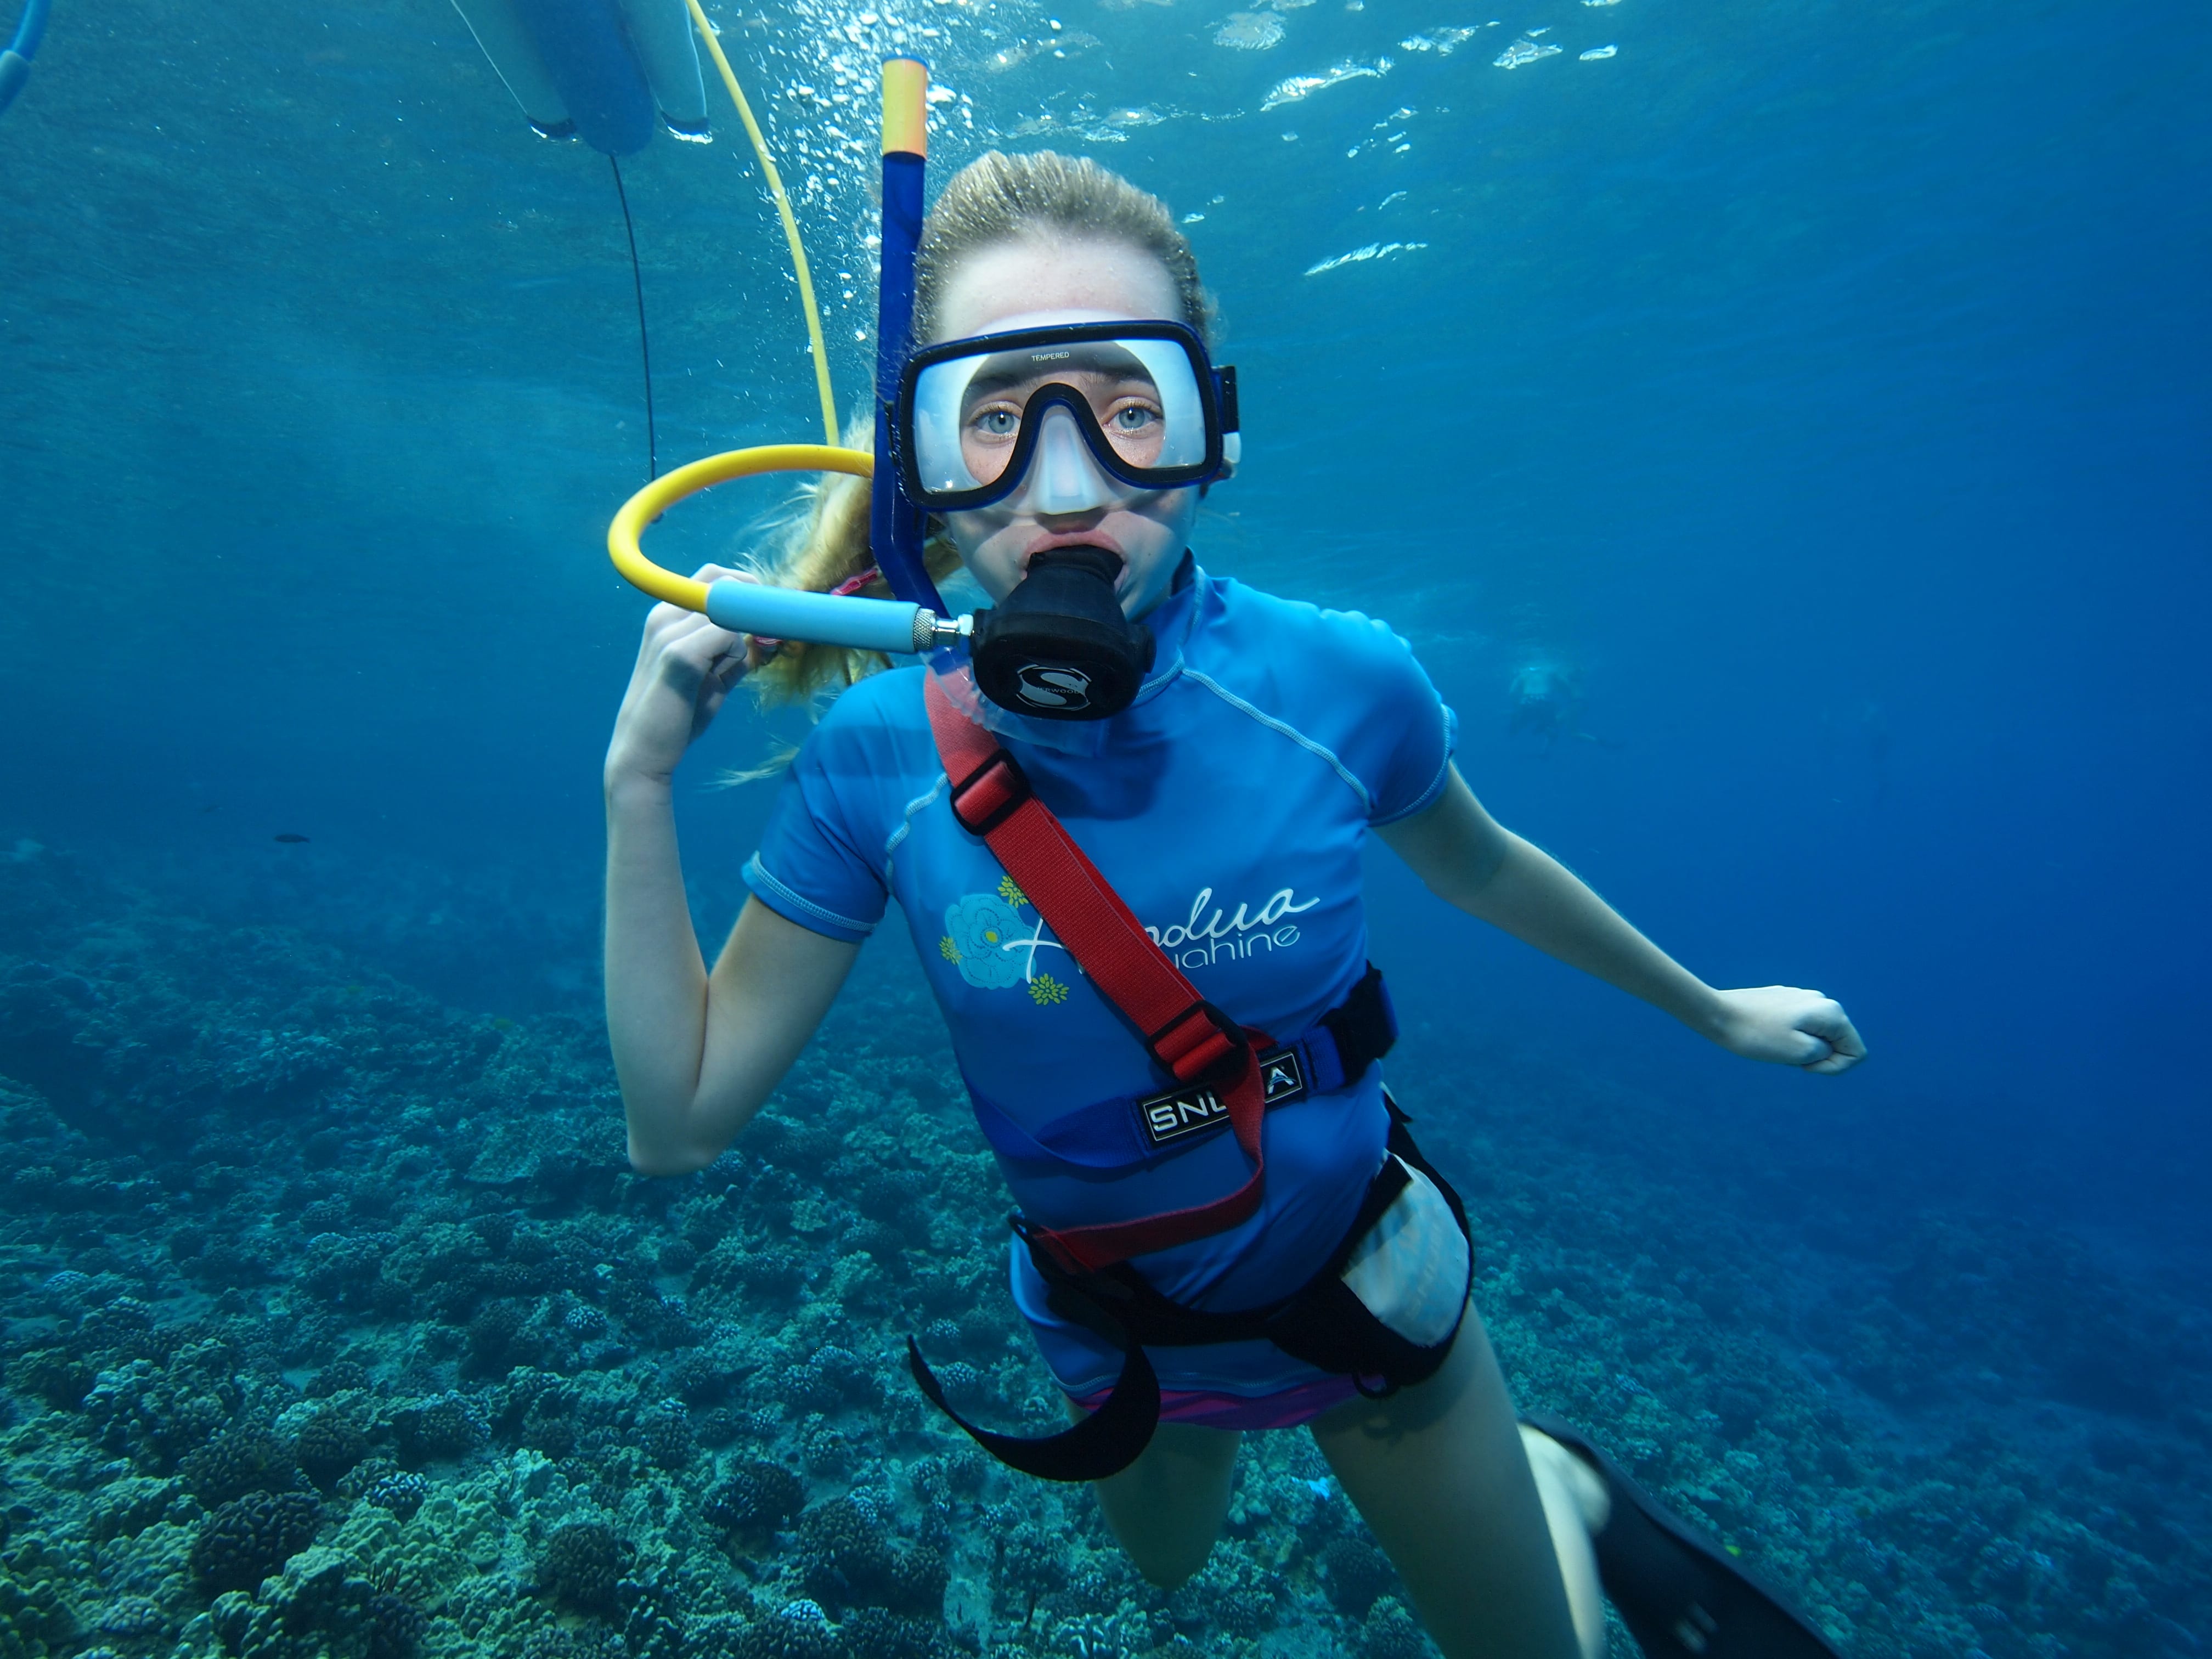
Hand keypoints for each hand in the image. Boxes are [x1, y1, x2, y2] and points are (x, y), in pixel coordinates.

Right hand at [605, 565, 762, 789]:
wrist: (645, 752)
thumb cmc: (678, 714)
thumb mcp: (712, 677)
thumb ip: (733, 655)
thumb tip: (762, 640)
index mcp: (667, 615)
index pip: (715, 576)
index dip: (746, 589)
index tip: (767, 614)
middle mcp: (663, 614)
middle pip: (724, 582)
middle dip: (750, 604)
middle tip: (761, 636)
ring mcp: (668, 632)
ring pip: (730, 612)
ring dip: (739, 643)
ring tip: (716, 676)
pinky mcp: (680, 655)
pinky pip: (728, 636)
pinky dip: (734, 657)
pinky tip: (715, 680)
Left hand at [1709, 985, 1865, 1073]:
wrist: (1718, 1014)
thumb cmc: (1757, 1037)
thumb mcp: (1800, 1054)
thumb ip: (1828, 1053)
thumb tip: (1829, 1046)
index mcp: (1831, 1012)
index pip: (1856, 1052)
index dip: (1834, 1067)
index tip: (1805, 1066)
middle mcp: (1822, 1000)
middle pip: (1837, 1042)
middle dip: (1818, 1056)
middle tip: (1787, 1054)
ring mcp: (1802, 997)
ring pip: (1817, 1035)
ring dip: (1802, 1047)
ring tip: (1775, 1044)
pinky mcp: (1785, 999)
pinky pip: (1799, 1026)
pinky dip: (1789, 1037)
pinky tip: (1766, 1034)